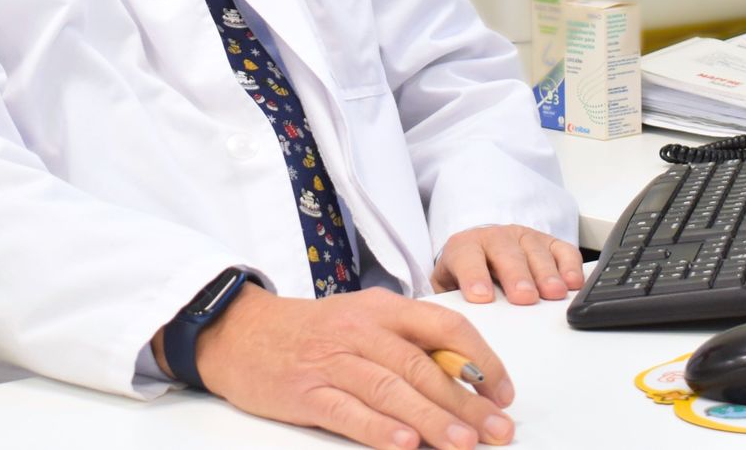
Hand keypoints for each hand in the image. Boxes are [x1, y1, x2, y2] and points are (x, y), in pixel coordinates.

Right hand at [178, 285, 518, 449]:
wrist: (241, 332)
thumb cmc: (313, 331)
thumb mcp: (365, 321)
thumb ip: (408, 344)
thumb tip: (464, 380)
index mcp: (383, 308)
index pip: (444, 326)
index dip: (480, 359)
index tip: (504, 392)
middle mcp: (361, 330)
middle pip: (422, 366)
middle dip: (466, 401)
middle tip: (497, 430)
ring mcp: (331, 361)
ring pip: (390, 389)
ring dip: (431, 419)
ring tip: (463, 443)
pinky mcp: (305, 391)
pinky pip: (347, 411)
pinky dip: (378, 428)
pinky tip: (404, 444)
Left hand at [431, 225, 584, 304]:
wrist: (477, 254)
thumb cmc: (462, 277)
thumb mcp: (446, 289)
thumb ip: (449, 302)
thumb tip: (454, 325)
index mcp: (464, 247)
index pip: (466, 257)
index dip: (473, 276)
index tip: (481, 298)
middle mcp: (495, 238)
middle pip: (506, 253)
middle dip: (516, 276)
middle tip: (523, 297)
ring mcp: (523, 238)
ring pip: (535, 250)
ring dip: (545, 273)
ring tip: (552, 293)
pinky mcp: (548, 243)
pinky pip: (562, 249)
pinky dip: (569, 265)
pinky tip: (572, 283)